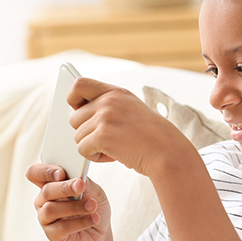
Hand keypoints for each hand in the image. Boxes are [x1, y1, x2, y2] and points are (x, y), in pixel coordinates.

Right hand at [26, 164, 112, 240]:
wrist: (101, 231)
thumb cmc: (93, 208)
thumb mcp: (94, 190)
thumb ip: (85, 182)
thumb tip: (78, 177)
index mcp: (51, 184)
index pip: (35, 173)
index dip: (44, 171)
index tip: (61, 172)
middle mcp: (45, 201)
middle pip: (45, 191)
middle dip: (64, 188)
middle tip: (80, 186)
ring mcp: (46, 218)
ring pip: (50, 209)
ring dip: (74, 206)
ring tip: (92, 206)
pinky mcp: (52, 234)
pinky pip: (61, 227)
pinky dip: (80, 222)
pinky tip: (93, 218)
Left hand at [68, 78, 195, 175]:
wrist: (168, 152)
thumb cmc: (151, 137)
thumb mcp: (132, 109)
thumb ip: (108, 106)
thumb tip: (79, 113)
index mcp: (116, 92)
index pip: (79, 84)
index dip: (73, 98)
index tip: (78, 109)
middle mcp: (109, 101)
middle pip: (74, 118)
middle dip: (86, 133)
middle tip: (107, 140)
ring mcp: (105, 117)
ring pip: (78, 136)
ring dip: (92, 147)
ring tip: (114, 148)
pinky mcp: (102, 136)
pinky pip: (82, 149)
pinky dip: (95, 157)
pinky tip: (114, 156)